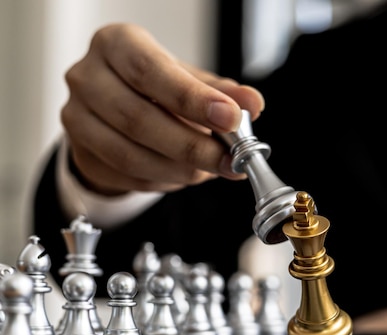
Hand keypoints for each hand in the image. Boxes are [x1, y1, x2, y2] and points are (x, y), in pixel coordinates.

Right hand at [61, 23, 264, 195]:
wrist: (117, 108)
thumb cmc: (156, 87)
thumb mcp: (191, 80)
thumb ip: (223, 92)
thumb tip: (252, 104)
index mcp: (117, 45)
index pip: (150, 71)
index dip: (192, 99)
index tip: (229, 119)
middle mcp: (88, 78)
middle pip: (138, 118)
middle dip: (192, 146)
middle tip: (229, 161)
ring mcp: (77, 118)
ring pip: (130, 155)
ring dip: (179, 169)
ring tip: (209, 170)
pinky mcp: (82, 154)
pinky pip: (126, 176)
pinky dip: (163, 180)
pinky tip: (185, 174)